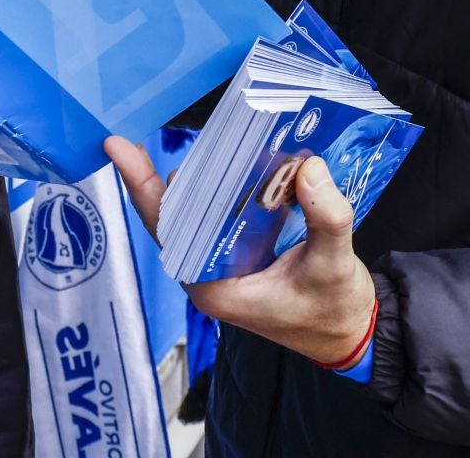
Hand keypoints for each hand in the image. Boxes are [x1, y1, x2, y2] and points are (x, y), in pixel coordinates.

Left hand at [107, 137, 377, 365]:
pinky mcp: (236, 255)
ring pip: (194, 214)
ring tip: (198, 140)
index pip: (167, 229)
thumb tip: (309, 167)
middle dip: (162, 175)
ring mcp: (220, 266)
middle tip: (147, 135)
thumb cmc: (336, 309)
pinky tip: (228, 160)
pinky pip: (217, 215)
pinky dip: (221, 187)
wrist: (350, 334)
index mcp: (215, 287)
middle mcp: (208, 276)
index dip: (143, 187)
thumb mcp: (335, 264)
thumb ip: (325, 217)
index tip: (118, 148)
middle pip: (172, 217)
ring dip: (197, 178)